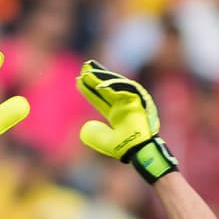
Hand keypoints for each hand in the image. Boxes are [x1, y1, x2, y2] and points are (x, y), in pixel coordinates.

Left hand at [75, 60, 178, 183]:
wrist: (138, 151)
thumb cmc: (124, 148)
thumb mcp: (103, 141)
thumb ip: (94, 134)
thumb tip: (85, 128)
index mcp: (117, 114)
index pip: (101, 98)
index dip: (90, 89)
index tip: (78, 80)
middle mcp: (124, 105)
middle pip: (108, 87)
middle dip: (96, 77)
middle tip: (84, 67)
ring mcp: (132, 102)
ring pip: (116, 85)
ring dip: (102, 78)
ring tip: (88, 73)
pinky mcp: (140, 100)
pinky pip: (127, 88)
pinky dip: (114, 86)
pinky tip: (100, 85)